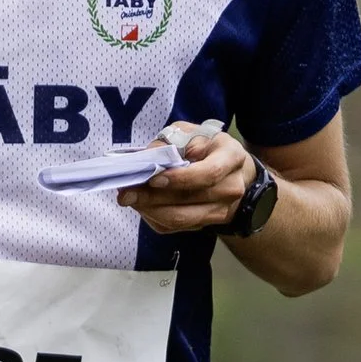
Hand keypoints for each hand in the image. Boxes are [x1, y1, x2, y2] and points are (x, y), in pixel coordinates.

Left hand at [119, 121, 254, 236]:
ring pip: (180, 219)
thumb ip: (171, 142)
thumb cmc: (208, 148)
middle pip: (189, 199)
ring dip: (150, 209)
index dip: (180, 178)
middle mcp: (231, 188)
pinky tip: (141, 205)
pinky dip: (154, 216)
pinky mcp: (207, 225)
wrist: (234, 173)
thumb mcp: (193, 134)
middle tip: (126, 192)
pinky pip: (175, 227)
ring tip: (129, 198)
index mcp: (231, 158)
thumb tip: (146, 157)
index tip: (153, 179)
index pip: (208, 173)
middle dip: (153, 197)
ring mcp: (221, 211)